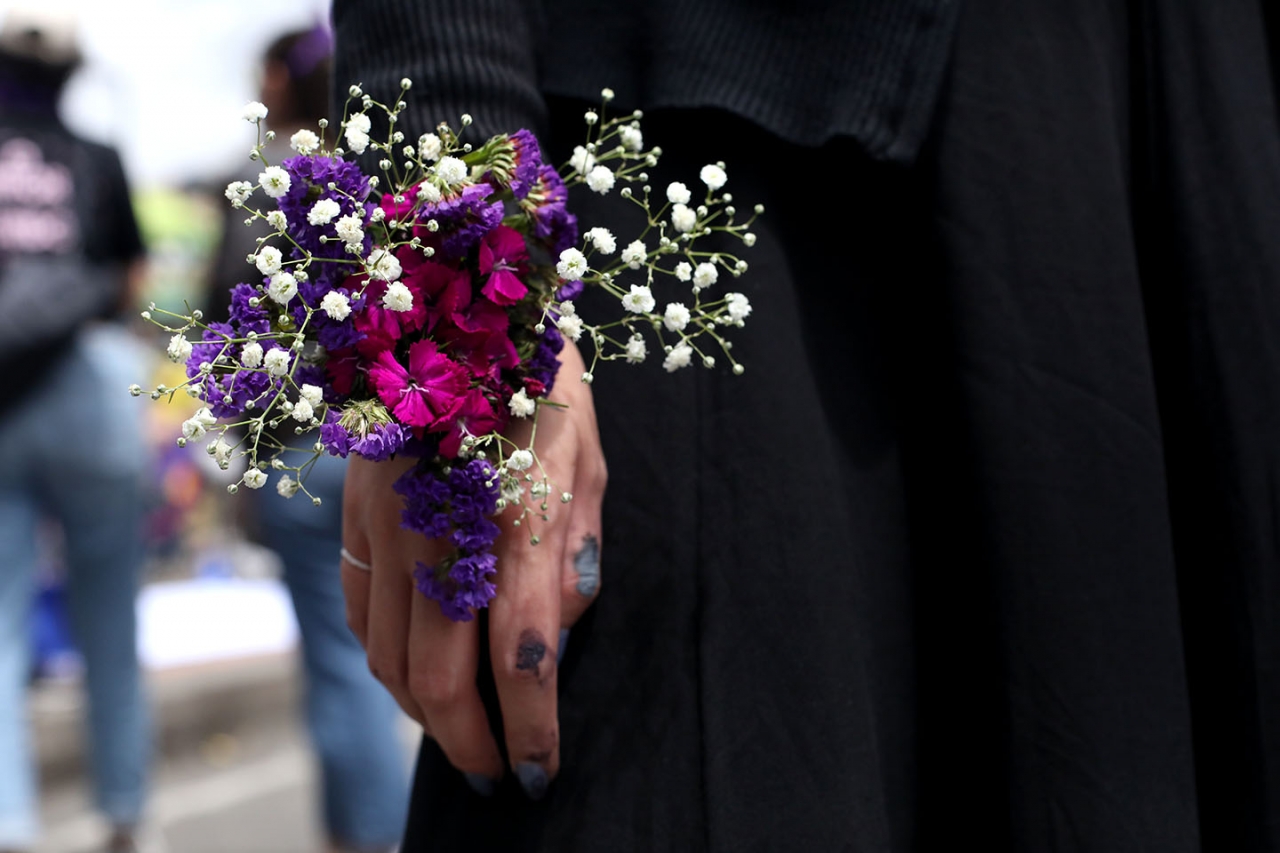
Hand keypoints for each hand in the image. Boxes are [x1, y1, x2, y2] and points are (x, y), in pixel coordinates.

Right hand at [340, 340, 605, 797]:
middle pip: (436, 679)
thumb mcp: (584, 456)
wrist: (446, 298)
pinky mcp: (352, 513)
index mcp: (507, 513)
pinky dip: (387, 661)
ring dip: (424, 713)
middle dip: (470, 744)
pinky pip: (361, 613)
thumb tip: (555, 635)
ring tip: (463, 733)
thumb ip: (572, 551)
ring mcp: (381, 523)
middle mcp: (433, 529)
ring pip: (387, 656)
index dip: (529, 727)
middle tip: (496, 776)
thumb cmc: (534, 375)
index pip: (519, 656)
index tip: (538, 772)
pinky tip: (415, 672)